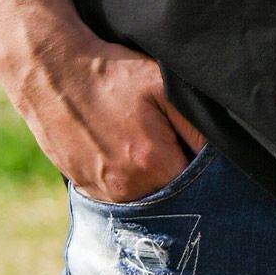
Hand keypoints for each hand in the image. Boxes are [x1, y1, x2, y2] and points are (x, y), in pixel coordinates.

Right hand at [1, 25, 207, 201]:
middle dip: (183, 182)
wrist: (52, 72)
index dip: (209, 175)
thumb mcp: (161, 85)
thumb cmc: (111, 74)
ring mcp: (102, 193)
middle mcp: (127, 189)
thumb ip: (195, 124)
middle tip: (179, 148)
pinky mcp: (84, 189)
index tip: (210, 159)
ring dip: (156, 184)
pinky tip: (128, 155)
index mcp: (151, 164)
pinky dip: (131, 184)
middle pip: (172, 200)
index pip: (199, 189)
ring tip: (151, 149)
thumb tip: (223, 154)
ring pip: (146, 201)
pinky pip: (120, 199)